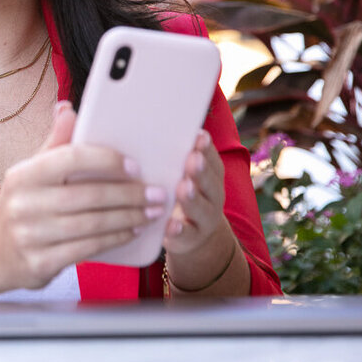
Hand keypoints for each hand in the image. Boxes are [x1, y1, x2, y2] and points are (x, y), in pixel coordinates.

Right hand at [0, 101, 167, 290]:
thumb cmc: (22, 205)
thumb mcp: (31, 172)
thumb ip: (55, 143)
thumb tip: (68, 109)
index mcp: (23, 175)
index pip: (70, 158)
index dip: (106, 160)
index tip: (134, 166)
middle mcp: (24, 204)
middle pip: (89, 196)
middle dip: (130, 195)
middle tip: (157, 194)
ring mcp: (30, 236)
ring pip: (93, 224)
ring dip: (129, 218)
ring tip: (152, 213)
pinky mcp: (40, 263)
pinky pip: (88, 249)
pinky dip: (115, 238)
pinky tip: (132, 231)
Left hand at [162, 130, 243, 292]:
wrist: (192, 236)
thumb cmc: (178, 193)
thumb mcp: (181, 174)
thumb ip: (173, 156)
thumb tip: (149, 120)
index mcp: (210, 177)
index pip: (212, 161)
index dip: (206, 149)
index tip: (198, 136)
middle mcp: (212, 197)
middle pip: (209, 183)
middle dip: (200, 170)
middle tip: (192, 158)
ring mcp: (204, 220)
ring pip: (201, 209)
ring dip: (192, 198)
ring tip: (184, 187)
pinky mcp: (189, 240)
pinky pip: (186, 235)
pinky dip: (179, 230)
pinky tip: (171, 225)